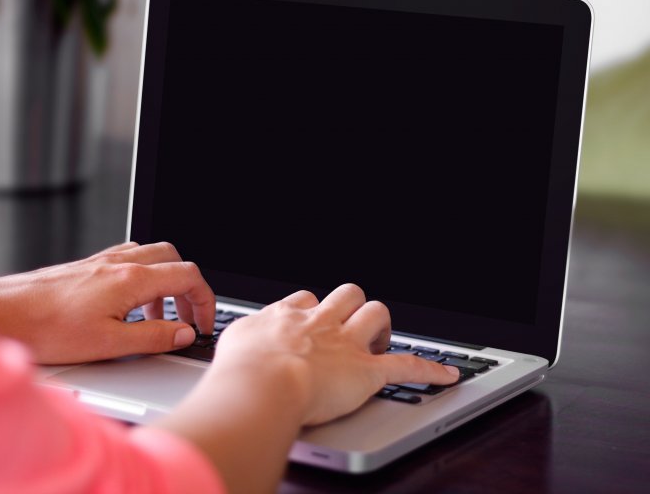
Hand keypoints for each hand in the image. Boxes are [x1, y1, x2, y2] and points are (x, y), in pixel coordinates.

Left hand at [0, 242, 214, 363]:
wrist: (4, 314)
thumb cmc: (48, 328)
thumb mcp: (110, 344)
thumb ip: (154, 337)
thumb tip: (184, 334)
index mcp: (132, 279)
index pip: (188, 277)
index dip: (205, 301)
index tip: (203, 324)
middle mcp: (120, 263)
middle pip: (174, 259)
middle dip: (188, 288)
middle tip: (187, 317)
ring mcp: (103, 261)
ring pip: (152, 257)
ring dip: (165, 283)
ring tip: (158, 316)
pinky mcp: (89, 266)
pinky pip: (130, 260)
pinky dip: (143, 278)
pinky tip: (131, 303)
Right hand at [161, 283, 458, 493]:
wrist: (259, 384)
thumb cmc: (239, 369)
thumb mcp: (230, 344)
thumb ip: (239, 340)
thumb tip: (235, 345)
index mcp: (288, 316)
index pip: (307, 299)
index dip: (314, 309)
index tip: (313, 319)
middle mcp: (320, 322)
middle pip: (346, 294)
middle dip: (351, 305)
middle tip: (349, 323)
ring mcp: (346, 343)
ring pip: (375, 314)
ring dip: (380, 325)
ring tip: (378, 338)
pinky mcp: (367, 370)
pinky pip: (406, 366)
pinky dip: (430, 370)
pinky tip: (448, 375)